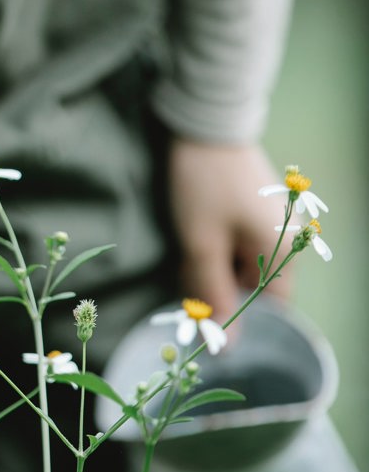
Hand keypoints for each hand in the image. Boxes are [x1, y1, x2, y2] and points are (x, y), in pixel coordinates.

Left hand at [167, 138, 294, 323]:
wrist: (203, 126)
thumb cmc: (204, 187)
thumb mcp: (201, 245)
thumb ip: (213, 295)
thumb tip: (227, 345)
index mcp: (282, 253)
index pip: (270, 309)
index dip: (239, 318)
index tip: (208, 320)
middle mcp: (285, 241)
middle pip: (251, 287)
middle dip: (217, 289)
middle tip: (187, 276)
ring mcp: (268, 225)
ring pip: (238, 266)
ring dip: (210, 268)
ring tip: (188, 251)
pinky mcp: (250, 213)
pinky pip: (233, 246)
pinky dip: (211, 250)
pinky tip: (193, 238)